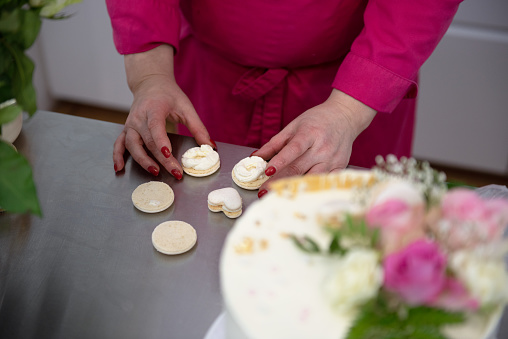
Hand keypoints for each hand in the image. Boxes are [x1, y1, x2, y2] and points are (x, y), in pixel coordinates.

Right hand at [113, 45, 212, 178]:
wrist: (151, 84)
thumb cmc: (169, 95)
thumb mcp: (186, 108)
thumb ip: (198, 128)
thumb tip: (211, 147)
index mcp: (154, 108)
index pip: (155, 127)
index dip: (160, 142)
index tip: (167, 154)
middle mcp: (139, 117)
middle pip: (148, 141)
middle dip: (161, 159)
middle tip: (175, 172)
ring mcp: (130, 124)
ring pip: (132, 145)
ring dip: (142, 160)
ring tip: (155, 172)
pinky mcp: (127, 130)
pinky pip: (119, 144)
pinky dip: (117, 156)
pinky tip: (119, 169)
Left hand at [254, 89, 376, 196]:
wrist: (344, 117)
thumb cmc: (316, 121)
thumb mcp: (294, 126)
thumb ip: (275, 143)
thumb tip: (256, 157)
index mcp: (309, 134)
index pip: (293, 149)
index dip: (280, 161)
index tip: (267, 172)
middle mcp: (322, 148)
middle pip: (299, 168)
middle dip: (279, 181)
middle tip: (263, 192)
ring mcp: (332, 159)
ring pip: (310, 178)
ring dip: (293, 188)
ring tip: (277, 195)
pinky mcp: (340, 167)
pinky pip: (323, 182)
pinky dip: (310, 189)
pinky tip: (298, 196)